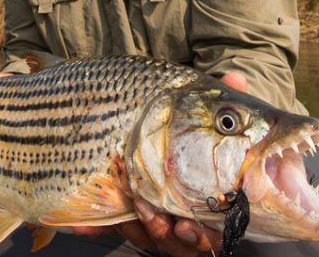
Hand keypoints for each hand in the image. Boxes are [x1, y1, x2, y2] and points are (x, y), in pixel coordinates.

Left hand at [72, 71, 247, 255]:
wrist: (154, 120)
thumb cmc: (192, 125)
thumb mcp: (206, 111)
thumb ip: (227, 100)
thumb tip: (237, 77)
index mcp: (206, 202)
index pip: (208, 231)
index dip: (199, 235)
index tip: (186, 225)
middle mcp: (178, 213)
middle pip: (176, 241)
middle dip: (166, 233)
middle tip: (161, 220)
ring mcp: (147, 212)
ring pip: (144, 234)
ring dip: (139, 225)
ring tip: (134, 203)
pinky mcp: (119, 206)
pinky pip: (106, 224)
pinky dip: (94, 225)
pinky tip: (81, 223)